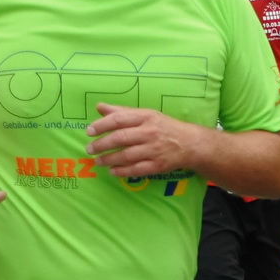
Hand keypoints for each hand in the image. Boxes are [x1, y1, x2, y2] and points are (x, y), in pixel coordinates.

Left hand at [87, 104, 204, 177]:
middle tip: (89, 149)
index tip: (89, 131)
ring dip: (108, 159)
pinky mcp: (158, 165)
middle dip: (101, 144)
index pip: (119, 119)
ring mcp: (154, 150)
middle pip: (120, 138)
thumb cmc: (163, 127)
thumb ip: (122, 112)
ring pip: (126, 155)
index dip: (101, 125)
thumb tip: (99, 107)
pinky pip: (136, 169)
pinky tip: (112, 171)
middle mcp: (149, 132)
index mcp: (146, 117)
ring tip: (98, 161)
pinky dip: (122, 171)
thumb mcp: (145, 114)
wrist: (190, 143)